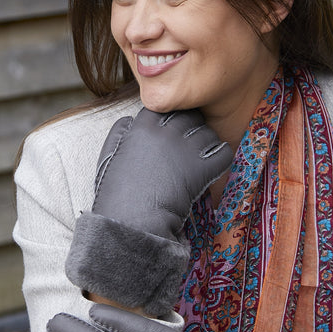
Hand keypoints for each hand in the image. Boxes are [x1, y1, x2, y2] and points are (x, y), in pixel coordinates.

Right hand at [92, 109, 231, 240]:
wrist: (132, 224)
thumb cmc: (116, 196)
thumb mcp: (108, 158)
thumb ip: (119, 133)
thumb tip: (130, 120)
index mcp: (142, 127)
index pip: (164, 107)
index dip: (169, 118)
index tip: (169, 131)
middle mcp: (166, 133)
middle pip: (189, 115)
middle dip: (191, 127)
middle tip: (188, 144)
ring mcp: (186, 150)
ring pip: (208, 133)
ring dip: (207, 143)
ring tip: (200, 158)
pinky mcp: (202, 169)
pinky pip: (224, 153)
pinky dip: (221, 158)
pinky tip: (212, 167)